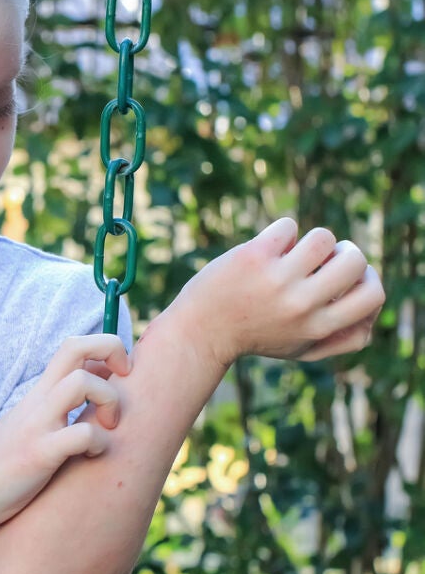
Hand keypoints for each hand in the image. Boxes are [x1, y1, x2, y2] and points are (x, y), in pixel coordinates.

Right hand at [0, 334, 130, 529]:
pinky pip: (80, 435)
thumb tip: (90, 406)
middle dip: (113, 351)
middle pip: (77, 346)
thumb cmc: (0, 465)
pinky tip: (92, 456)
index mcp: (39, 394)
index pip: (74, 346)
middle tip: (123, 382)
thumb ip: (55, 411)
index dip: (105, 350)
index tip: (118, 379)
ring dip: (109, 399)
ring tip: (109, 426)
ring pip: (81, 382)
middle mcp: (39, 401)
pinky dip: (98, 443)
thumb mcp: (29, 427)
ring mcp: (38, 425)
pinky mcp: (38, 454)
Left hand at [178, 218, 384, 364]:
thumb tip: (372, 312)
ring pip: (324, 237)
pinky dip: (281, 233)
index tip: (347, 278)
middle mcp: (301, 305)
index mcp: (318, 327)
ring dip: (311, 240)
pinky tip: (267, 249)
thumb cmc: (254, 335)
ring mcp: (277, 280)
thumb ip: (340, 337)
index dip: (368, 279)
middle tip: (321, 259)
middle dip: (344, 251)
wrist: (199, 332)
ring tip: (294, 252)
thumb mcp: (300, 347)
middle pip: (355, 260)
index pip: (374, 296)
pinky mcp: (253, 258)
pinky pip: (287, 226)